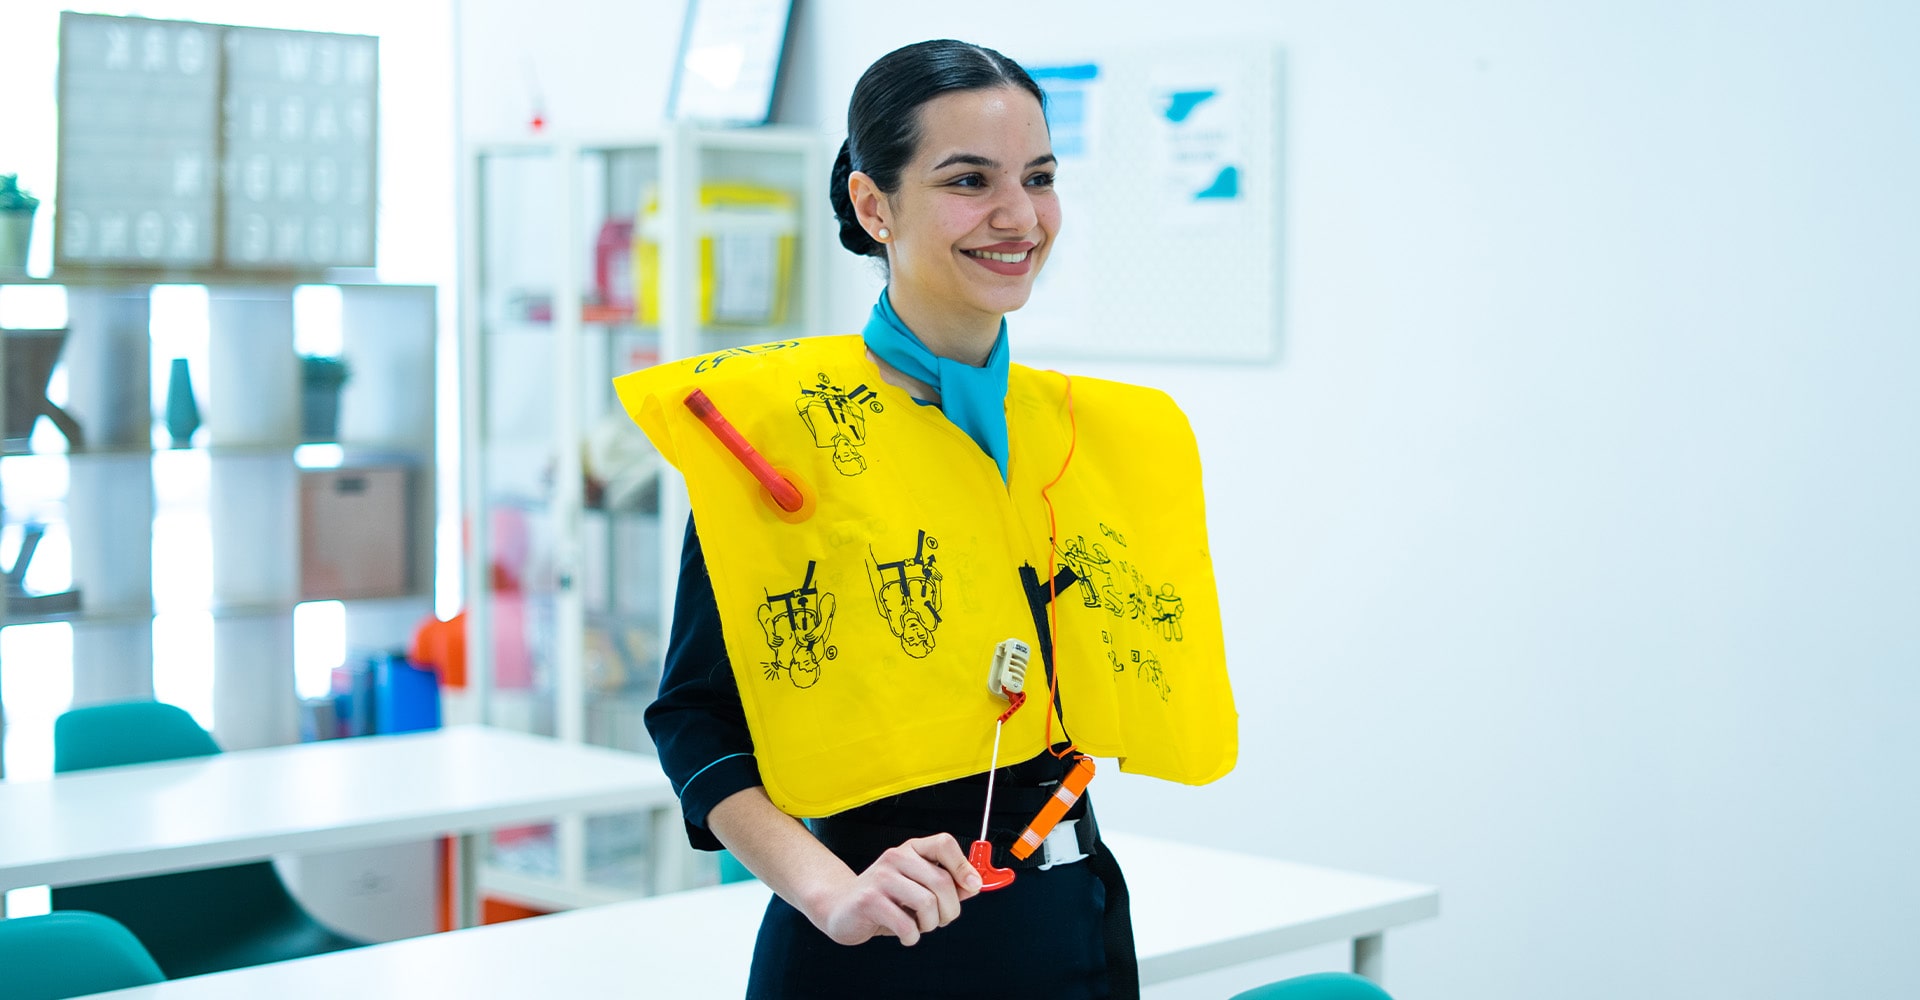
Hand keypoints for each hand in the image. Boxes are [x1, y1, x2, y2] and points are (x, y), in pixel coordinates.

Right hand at [811, 833, 982, 946]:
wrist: (841, 908)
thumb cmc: (885, 899)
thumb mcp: (917, 887)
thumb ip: (947, 885)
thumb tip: (975, 884)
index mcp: (911, 850)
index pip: (944, 844)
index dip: (964, 866)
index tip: (972, 887)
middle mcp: (896, 857)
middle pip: (942, 881)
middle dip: (950, 910)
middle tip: (940, 920)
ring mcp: (881, 877)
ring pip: (928, 903)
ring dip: (930, 924)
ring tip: (919, 926)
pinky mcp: (869, 900)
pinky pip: (907, 924)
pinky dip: (912, 936)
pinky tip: (905, 934)